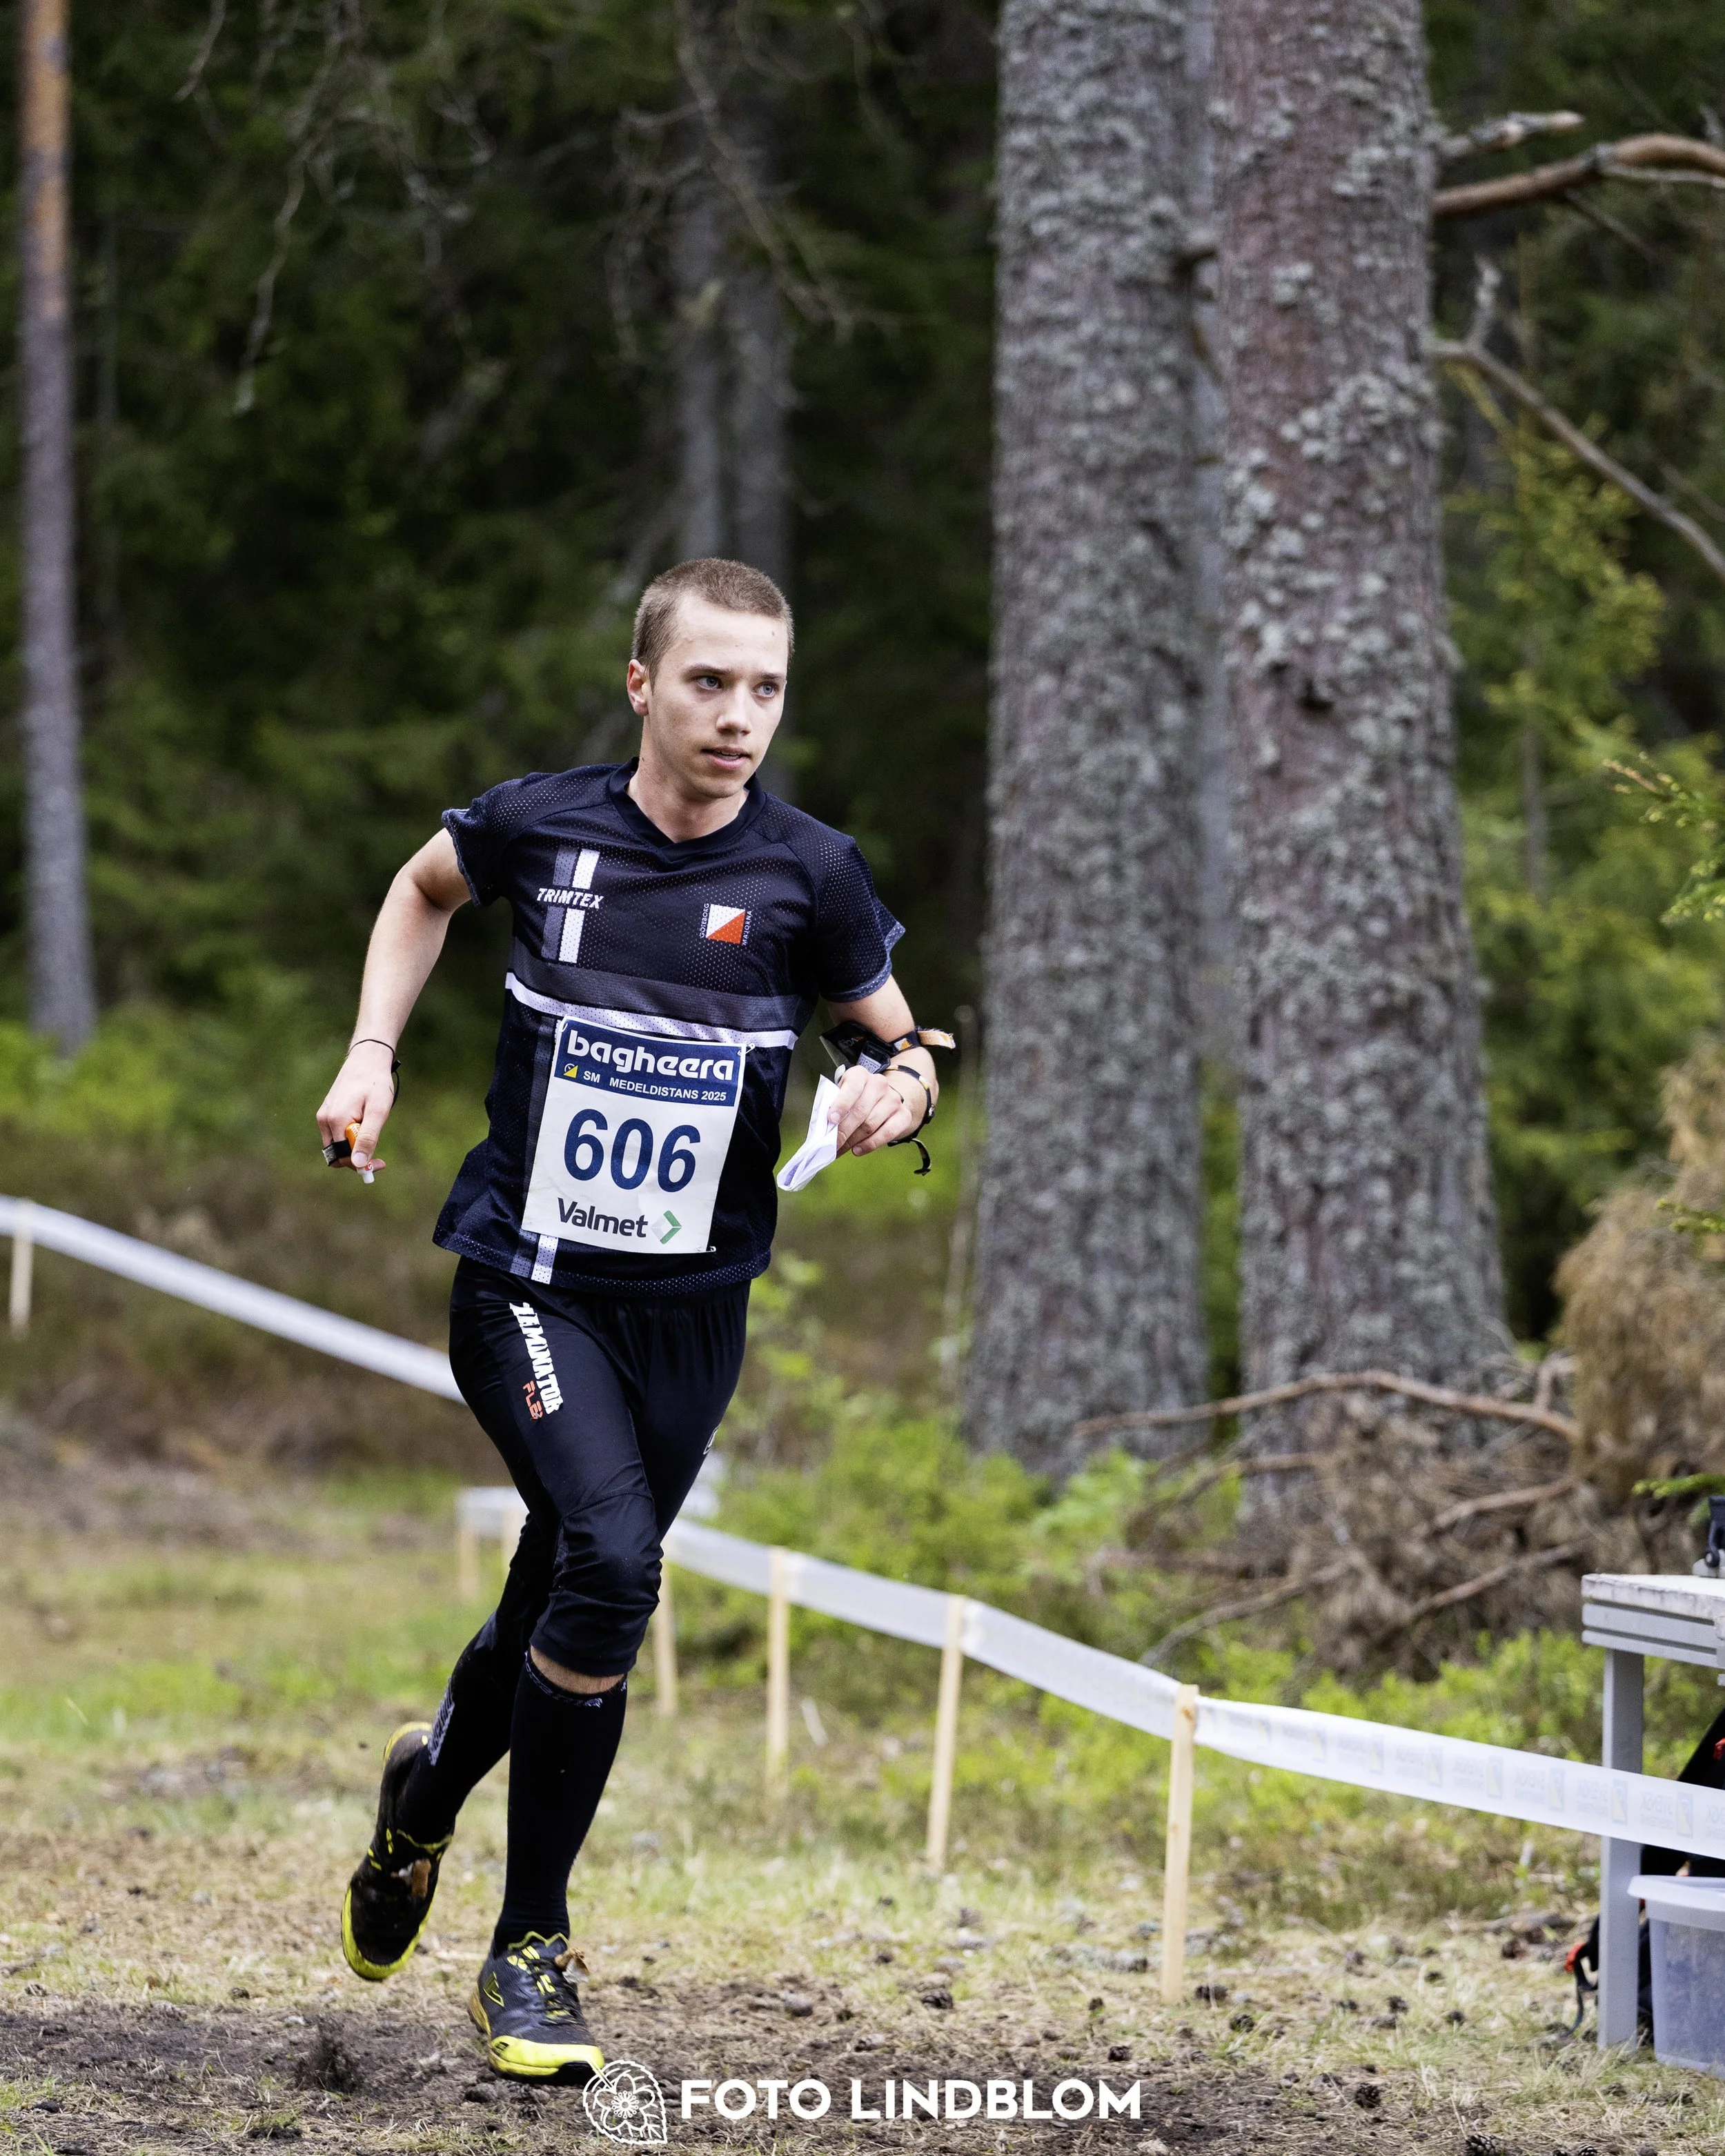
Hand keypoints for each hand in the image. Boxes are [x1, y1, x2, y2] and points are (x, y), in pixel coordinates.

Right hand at [316, 1041, 395, 1172]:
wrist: (366, 1059)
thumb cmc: (375, 1083)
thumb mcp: (378, 1111)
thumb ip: (368, 1138)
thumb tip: (358, 1164)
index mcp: (335, 1120)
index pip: (344, 1157)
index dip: (361, 1164)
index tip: (380, 1163)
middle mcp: (324, 1120)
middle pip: (337, 1154)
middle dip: (357, 1158)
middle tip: (378, 1156)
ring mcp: (323, 1116)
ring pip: (337, 1146)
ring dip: (354, 1146)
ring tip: (372, 1130)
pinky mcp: (327, 1113)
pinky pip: (336, 1135)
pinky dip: (350, 1137)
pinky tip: (364, 1123)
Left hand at [828, 1064, 922, 1158]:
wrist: (884, 1099)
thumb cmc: (855, 1099)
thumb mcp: (842, 1095)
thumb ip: (833, 1106)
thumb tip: (824, 1128)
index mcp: (860, 1074)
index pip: (853, 1087)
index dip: (841, 1104)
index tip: (831, 1120)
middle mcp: (879, 1084)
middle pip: (860, 1111)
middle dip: (843, 1131)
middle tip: (831, 1145)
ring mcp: (893, 1100)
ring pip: (870, 1125)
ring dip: (853, 1140)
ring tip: (841, 1149)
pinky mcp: (904, 1115)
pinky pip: (886, 1134)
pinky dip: (870, 1144)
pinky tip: (857, 1150)